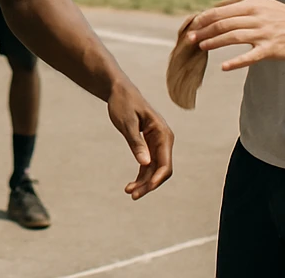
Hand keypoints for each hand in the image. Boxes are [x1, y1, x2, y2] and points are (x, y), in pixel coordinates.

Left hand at [106, 80, 173, 198]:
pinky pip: (148, 165)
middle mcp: (163, 140)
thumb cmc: (123, 102)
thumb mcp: (127, 122)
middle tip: (132, 194)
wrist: (119, 90)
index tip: (146, 189)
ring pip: (154, 170)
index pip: (165, 163)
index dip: (157, 178)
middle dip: (148, 184)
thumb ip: (136, 142)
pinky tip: (131, 185)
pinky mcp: (149, 145)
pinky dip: (141, 175)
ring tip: (129, 192)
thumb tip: (145, 163)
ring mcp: (157, 143)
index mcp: (162, 133)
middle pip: (161, 169)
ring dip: (144, 182)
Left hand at [189, 0, 284, 70]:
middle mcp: (256, 16)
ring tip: (201, 47)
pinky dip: (236, 62)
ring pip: (232, 36)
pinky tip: (224, 66)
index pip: (220, 10)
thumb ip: (237, 4)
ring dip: (214, 42)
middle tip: (190, 38)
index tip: (193, 25)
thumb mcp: (260, 3)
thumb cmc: (281, 16)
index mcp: (251, 3)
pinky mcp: (272, 49)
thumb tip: (211, 9)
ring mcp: (264, 32)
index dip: (203, 18)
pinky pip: (250, 56)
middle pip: (223, 23)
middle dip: (204, 30)